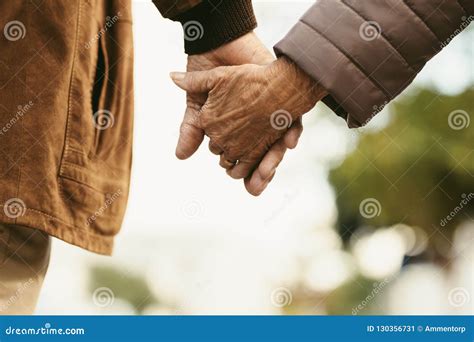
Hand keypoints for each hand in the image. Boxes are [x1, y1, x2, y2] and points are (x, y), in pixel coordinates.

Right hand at [174, 32, 306, 195]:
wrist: (222, 45)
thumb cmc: (209, 74)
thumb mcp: (197, 104)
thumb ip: (191, 129)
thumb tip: (180, 156)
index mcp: (235, 132)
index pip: (240, 160)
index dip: (242, 173)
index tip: (248, 186)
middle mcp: (255, 128)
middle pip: (261, 159)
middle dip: (261, 174)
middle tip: (256, 185)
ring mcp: (270, 117)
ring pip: (278, 148)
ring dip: (274, 161)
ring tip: (268, 172)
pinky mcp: (283, 101)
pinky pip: (293, 122)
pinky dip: (292, 133)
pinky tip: (289, 141)